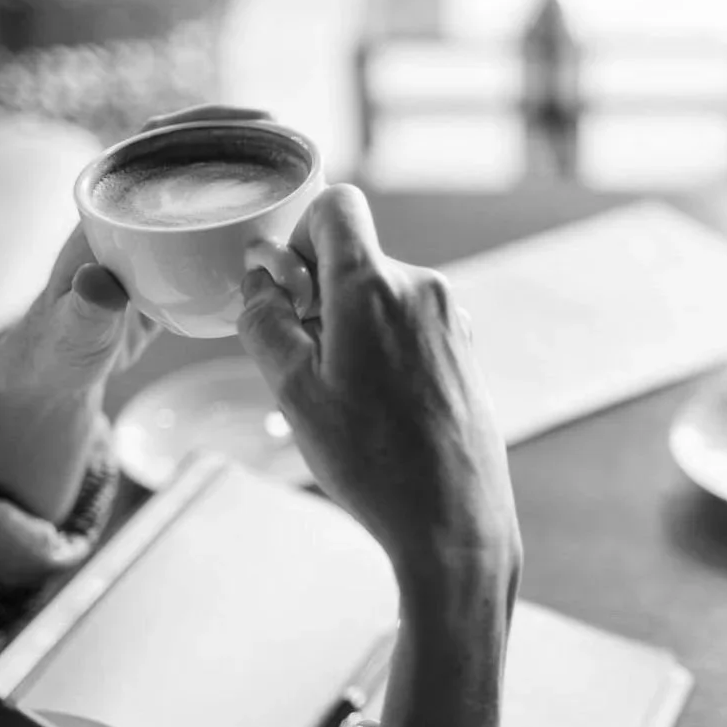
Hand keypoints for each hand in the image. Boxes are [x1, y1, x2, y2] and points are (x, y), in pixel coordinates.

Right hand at [236, 183, 518, 726]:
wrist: (454, 520)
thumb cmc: (371, 462)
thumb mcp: (293, 392)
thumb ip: (266, 321)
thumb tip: (260, 281)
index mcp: (374, 286)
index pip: (337, 206)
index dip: (302, 235)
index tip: (290, 288)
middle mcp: (422, 288)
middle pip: (357, 255)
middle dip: (320, 291)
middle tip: (302, 357)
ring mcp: (451, 320)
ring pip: (383, 293)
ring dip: (351, 323)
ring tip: (341, 393)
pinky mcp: (465, 351)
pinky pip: (411, 324)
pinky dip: (383, 345)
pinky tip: (378, 405)